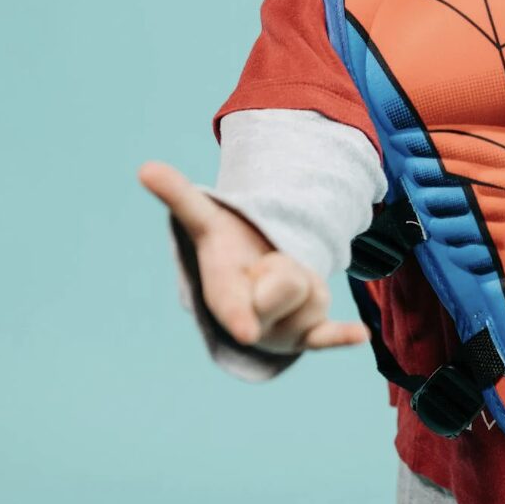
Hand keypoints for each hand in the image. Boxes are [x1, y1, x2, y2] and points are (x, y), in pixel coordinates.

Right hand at [138, 160, 369, 353]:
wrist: (253, 281)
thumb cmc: (228, 248)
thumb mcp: (209, 222)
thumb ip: (182, 197)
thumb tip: (144, 167)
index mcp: (221, 295)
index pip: (230, 304)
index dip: (239, 317)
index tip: (245, 330)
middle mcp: (249, 322)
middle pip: (292, 281)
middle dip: (288, 266)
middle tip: (267, 269)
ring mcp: (279, 333)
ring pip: (317, 294)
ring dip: (307, 281)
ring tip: (283, 284)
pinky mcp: (307, 335)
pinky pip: (326, 336)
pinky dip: (340, 337)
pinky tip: (359, 333)